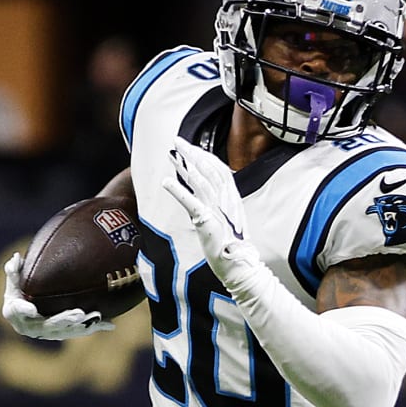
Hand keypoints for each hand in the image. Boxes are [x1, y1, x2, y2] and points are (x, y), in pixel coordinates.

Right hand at [0, 253, 115, 339]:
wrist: (23, 311)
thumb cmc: (17, 291)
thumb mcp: (12, 280)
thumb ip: (13, 270)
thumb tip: (16, 257)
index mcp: (14, 313)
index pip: (18, 311)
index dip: (24, 310)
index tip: (32, 310)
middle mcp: (31, 327)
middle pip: (49, 325)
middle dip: (64, 320)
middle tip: (78, 314)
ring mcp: (48, 333)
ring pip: (67, 331)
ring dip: (82, 326)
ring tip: (97, 316)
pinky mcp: (62, 333)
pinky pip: (79, 331)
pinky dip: (94, 327)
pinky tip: (110, 324)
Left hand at [162, 144, 260, 285]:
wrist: (239, 265)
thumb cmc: (231, 245)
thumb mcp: (228, 220)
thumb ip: (219, 204)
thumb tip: (208, 194)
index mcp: (232, 199)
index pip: (219, 170)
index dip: (205, 156)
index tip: (192, 147)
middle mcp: (225, 201)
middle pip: (209, 170)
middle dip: (193, 153)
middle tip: (178, 141)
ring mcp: (217, 210)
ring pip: (200, 180)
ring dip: (184, 165)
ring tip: (171, 153)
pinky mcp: (206, 221)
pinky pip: (190, 202)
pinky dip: (178, 190)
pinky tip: (166, 181)